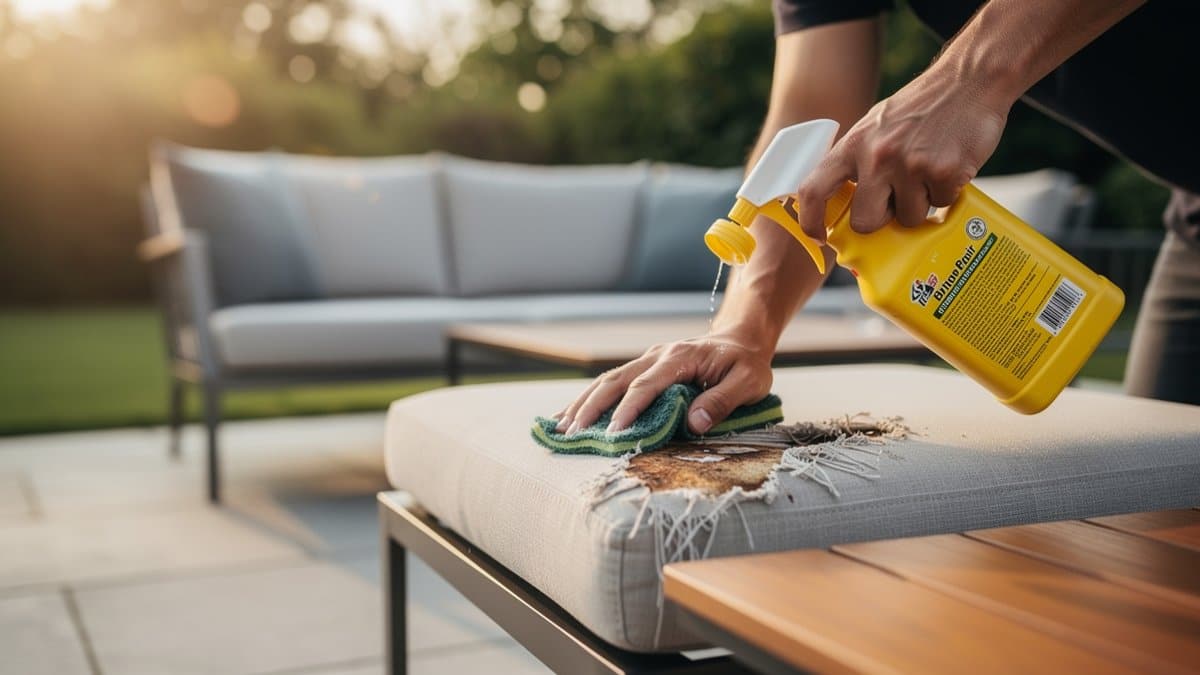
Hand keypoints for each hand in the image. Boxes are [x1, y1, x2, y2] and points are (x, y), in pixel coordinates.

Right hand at [554, 330, 773, 436]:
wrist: (741, 339)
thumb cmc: (746, 363)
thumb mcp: (749, 382)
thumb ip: (722, 401)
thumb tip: (693, 424)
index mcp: (679, 358)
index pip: (646, 385)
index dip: (628, 409)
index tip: (613, 432)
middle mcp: (657, 356)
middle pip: (615, 380)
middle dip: (591, 407)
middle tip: (572, 433)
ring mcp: (647, 359)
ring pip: (607, 380)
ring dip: (583, 403)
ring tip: (561, 427)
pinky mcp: (644, 368)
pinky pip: (612, 382)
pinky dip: (589, 398)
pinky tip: (572, 414)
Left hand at [796, 63, 1010, 239]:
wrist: (968, 80)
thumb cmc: (920, 108)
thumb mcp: (875, 127)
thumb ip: (858, 161)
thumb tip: (850, 205)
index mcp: (853, 145)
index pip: (813, 190)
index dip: (810, 221)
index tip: (820, 237)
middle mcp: (876, 156)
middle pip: (865, 221)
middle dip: (883, 218)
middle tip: (898, 198)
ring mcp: (910, 165)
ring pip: (909, 218)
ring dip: (921, 203)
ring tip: (929, 170)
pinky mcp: (943, 172)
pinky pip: (941, 204)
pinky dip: (947, 192)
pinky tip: (949, 164)